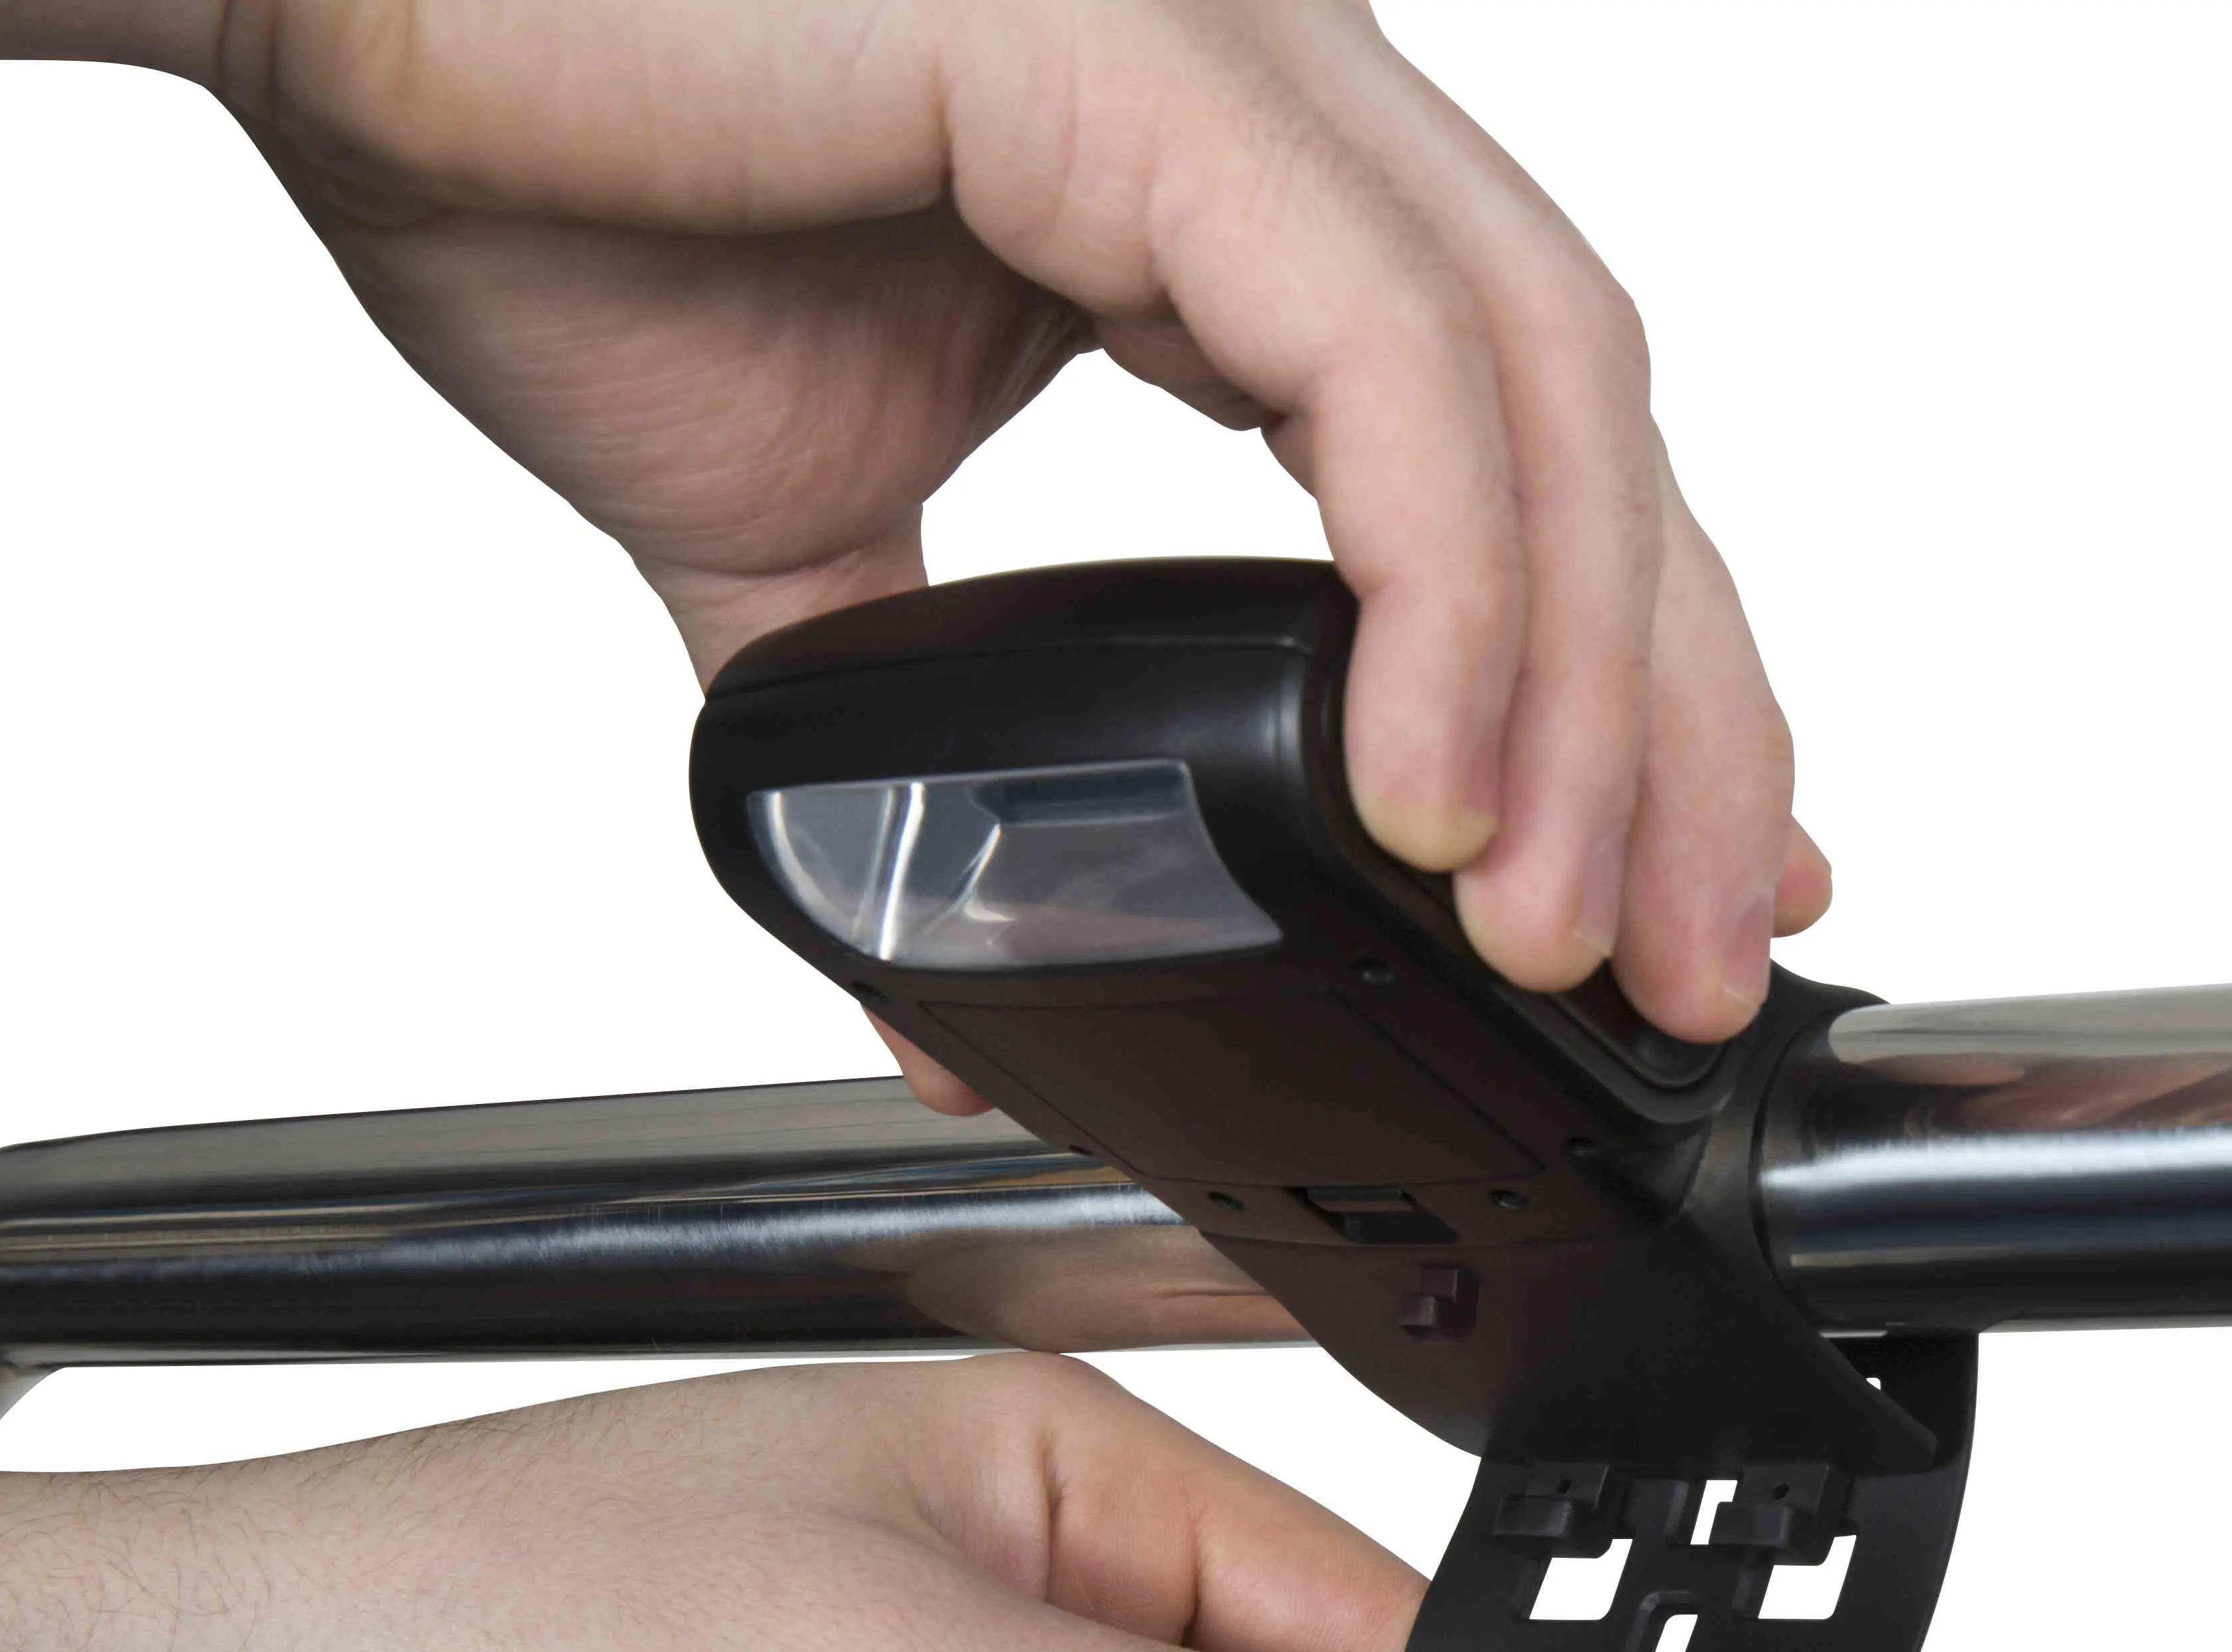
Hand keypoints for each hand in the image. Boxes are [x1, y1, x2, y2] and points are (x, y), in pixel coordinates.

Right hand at [0, 0, 1832, 1043]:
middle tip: (1688, 962)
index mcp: (1235, 199)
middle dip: (1675, 724)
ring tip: (1568, 929)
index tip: (1669, 880)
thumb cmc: (543, 160)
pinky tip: (1434, 787)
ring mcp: (1234, 54)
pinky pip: (1377, 352)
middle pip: (1594, 432)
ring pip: (1537, 394)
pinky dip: (1443, 587)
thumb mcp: (784, 528)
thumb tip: (940, 979)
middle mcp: (1282, 106)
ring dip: (1586, 695)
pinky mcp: (1136, 53)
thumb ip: (910, 722)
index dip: (1634, 678)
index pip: (1523, 451)